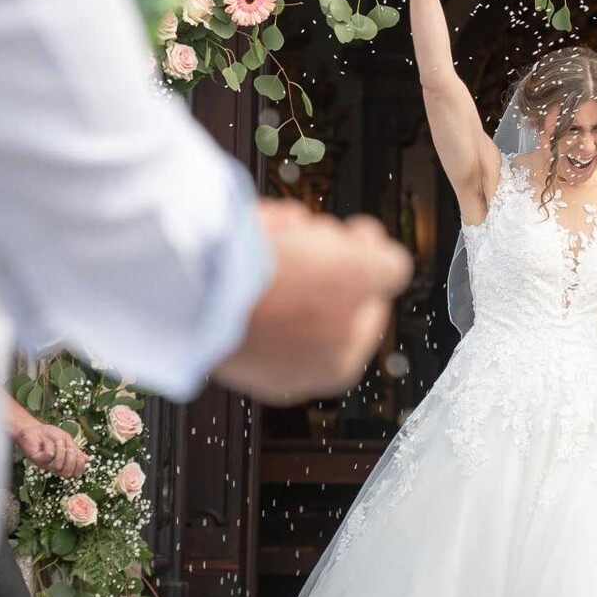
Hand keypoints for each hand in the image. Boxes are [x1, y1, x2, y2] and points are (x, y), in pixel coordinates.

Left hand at [23, 422, 86, 476]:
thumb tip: (87, 459)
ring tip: (56, 441)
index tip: (80, 456)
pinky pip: (49, 455)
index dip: (80, 466)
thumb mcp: (66, 440)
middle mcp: (55, 467)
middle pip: (67, 472)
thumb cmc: (50, 434)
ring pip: (58, 464)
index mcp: (64, 463)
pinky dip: (50, 444)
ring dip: (60, 449)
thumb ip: (75, 450)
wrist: (33, 428)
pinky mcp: (37, 460)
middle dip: (71, 458)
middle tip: (68, 447)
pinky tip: (45, 441)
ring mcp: (46, 464)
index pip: (75, 472)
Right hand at [214, 202, 412, 404]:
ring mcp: (253, 337)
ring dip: (289, 237)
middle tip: (313, 235)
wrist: (207, 293)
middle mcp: (294, 360)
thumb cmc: (292, 292)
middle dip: (322, 247)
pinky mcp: (220, 309)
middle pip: (326, 282)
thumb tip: (386, 261)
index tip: (358, 239)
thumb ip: (390, 266)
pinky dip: (254, 238)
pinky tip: (252, 232)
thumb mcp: (371, 270)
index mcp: (336, 365)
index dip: (368, 264)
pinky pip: (249, 260)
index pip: (368, 305)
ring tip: (278, 232)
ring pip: (288, 265)